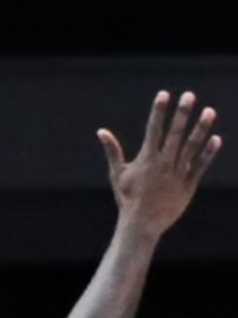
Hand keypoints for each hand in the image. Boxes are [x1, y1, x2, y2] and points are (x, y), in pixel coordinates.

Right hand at [98, 90, 221, 235]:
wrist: (141, 223)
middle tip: (189, 95)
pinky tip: (215, 138)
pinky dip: (208, 153)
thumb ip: (113, 150)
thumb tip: (101, 131)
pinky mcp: (188, 185)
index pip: (154, 130)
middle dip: (182, 114)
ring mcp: (178, 174)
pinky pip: (200, 166)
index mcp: (146, 160)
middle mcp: (163, 164)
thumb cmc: (127, 198)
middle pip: (175, 134)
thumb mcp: (117, 174)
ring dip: (200, 129)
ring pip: (191, 147)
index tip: (164, 94)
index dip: (159, 111)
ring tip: (209, 111)